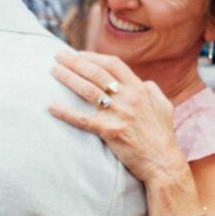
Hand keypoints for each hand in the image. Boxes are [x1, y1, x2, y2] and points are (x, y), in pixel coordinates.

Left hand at [49, 50, 181, 188]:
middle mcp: (128, 97)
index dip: (93, 57)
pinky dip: (65, 112)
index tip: (78, 54)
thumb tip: (141, 82)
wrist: (162, 161)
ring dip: (68, 78)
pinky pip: (82, 120)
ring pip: (87, 90)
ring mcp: (118, 114)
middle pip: (96, 73)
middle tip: (58, 55)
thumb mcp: (163, 105)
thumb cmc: (162, 134)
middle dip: (74, 62)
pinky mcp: (110, 131)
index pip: (112, 64)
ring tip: (53, 71)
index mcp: (140, 88)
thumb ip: (151, 89)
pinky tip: (51, 106)